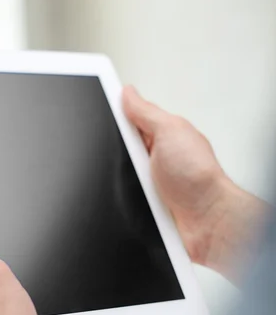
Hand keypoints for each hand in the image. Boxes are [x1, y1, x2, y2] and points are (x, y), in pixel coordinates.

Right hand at [123, 86, 239, 272]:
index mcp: (161, 133)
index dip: (114, 116)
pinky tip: (135, 196)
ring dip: (118, 177)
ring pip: (115, 171)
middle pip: (117, 146)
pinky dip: (122, 196)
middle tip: (132, 158)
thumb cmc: (198, 177)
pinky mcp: (143, 199)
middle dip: (114, 151)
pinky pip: (119, 193)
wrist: (206, 220)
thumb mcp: (170, 132)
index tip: (107, 120)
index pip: (128, 117)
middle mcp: (155, 154)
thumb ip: (146, 112)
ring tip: (139, 182)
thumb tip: (128, 93)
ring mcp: (148, 178)